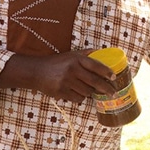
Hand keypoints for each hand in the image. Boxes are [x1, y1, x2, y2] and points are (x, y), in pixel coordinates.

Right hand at [0, 50, 117, 102]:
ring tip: (91, 90)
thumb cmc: (56, 63)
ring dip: (91, 92)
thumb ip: (85, 54)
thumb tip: (99, 51)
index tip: (114, 77)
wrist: (36, 72)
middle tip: (113, 92)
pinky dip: (80, 97)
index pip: (96, 66)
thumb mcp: (70, 55)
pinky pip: (77, 98)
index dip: (106, 72)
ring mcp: (66, 81)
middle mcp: (72, 69)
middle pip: (94, 81)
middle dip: (106, 88)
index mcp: (76, 59)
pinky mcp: (60, 92)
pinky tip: (79, 93)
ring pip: (87, 91)